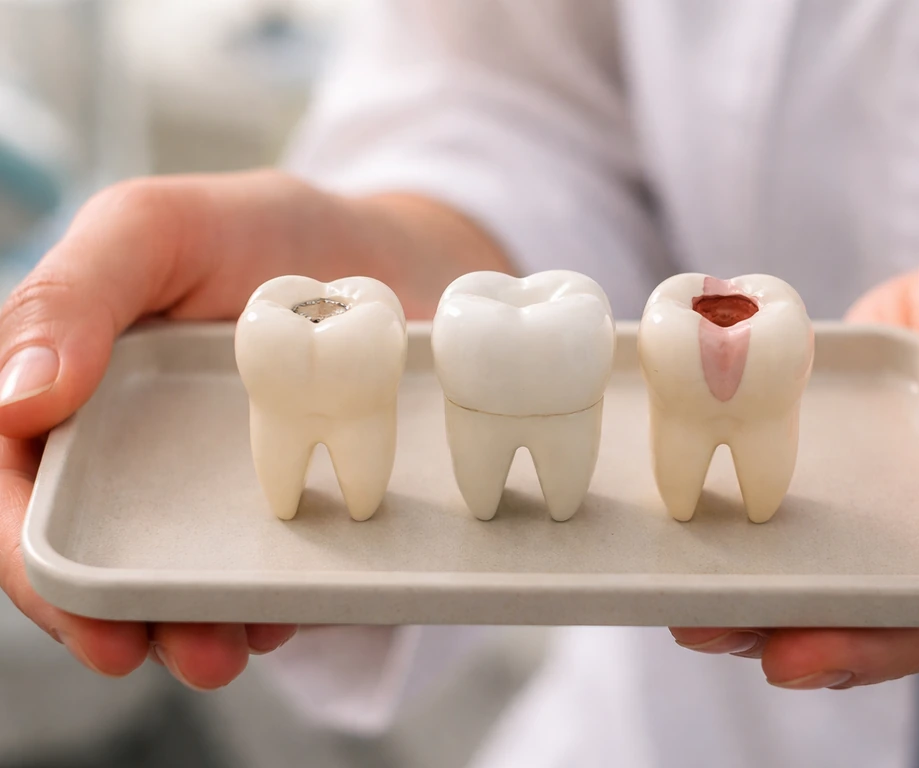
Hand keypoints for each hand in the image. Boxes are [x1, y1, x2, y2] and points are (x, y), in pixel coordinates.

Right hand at [0, 170, 508, 689]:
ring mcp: (207, 488)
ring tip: (229, 646)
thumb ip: (74, 295)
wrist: (387, 256)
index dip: (28, 559)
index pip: (18, 485)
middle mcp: (130, 451)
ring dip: (191, 626)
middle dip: (114, 617)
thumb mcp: (160, 228)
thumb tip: (15, 399)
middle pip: (92, 554)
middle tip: (166, 649)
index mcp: (73, 388)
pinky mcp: (282, 507)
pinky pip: (262, 570)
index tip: (78, 613)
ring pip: (173, 578)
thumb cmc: (264, 233)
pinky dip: (267, 599)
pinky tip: (286, 610)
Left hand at [671, 231, 918, 688]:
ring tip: (689, 619)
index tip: (801, 653)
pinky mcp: (854, 502)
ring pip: (846, 592)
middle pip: (891, 621)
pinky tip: (700, 566)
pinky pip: (810, 540)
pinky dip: (760, 558)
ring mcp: (907, 529)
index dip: (891, 642)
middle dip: (798, 639)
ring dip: (767, 612)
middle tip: (710, 632)